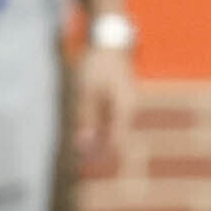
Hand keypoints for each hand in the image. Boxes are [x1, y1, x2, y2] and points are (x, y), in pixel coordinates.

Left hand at [72, 41, 132, 178]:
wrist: (110, 41)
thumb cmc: (97, 65)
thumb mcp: (86, 92)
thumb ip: (86, 119)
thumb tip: (83, 146)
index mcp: (125, 110)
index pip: (116, 142)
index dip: (102, 158)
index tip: (86, 169)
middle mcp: (129, 110)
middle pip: (115, 139)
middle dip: (99, 155)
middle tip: (81, 168)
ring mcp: (125, 105)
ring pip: (113, 131)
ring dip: (98, 144)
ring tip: (82, 157)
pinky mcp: (119, 101)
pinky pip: (110, 121)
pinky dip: (99, 131)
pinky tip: (88, 137)